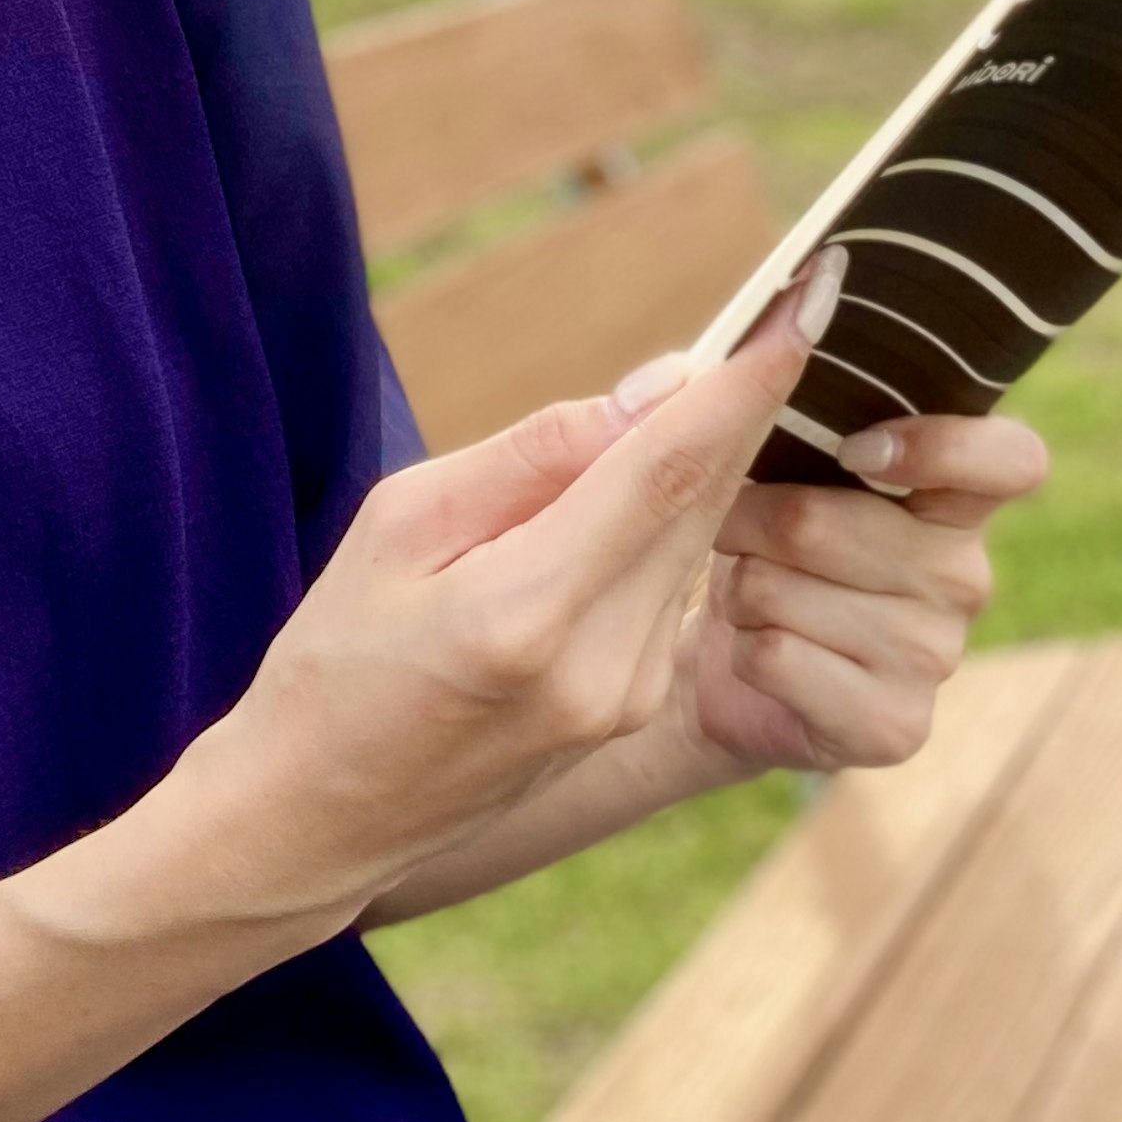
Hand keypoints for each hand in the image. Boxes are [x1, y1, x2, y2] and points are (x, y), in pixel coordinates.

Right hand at [160, 257, 839, 925]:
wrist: (315, 819)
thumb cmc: (336, 658)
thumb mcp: (399, 523)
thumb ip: (534, 453)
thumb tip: (657, 391)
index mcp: (528, 612)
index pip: (670, 470)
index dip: (745, 380)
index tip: (806, 302)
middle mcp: (603, 666)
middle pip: (706, 500)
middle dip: (746, 399)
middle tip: (790, 307)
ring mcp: (627, 699)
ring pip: (700, 539)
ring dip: (713, 455)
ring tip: (720, 373)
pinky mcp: (634, 710)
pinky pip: (675, 582)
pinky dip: (678, 515)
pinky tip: (660, 470)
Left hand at [678, 411, 1049, 774]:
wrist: (718, 665)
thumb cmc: (754, 536)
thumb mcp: (763, 450)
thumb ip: (775, 384)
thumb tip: (776, 317)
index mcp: (954, 494)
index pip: (1012, 459)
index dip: (939, 447)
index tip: (857, 449)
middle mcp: (965, 574)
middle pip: (834, 523)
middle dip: (752, 518)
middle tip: (739, 527)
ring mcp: (936, 654)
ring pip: (789, 590)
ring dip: (740, 585)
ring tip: (752, 596)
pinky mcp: (894, 724)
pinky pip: (782, 658)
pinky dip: (743, 649)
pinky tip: (759, 654)